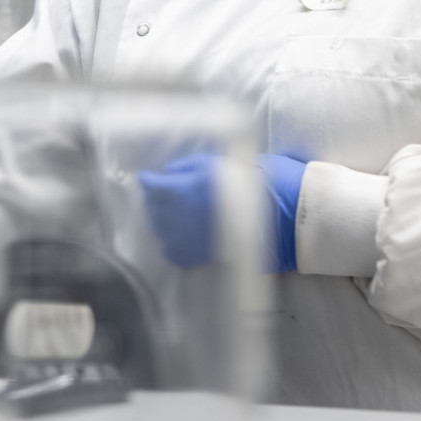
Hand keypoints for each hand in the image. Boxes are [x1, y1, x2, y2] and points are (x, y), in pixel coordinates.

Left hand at [137, 152, 306, 272]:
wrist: (272, 215)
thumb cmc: (247, 182)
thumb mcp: (215, 164)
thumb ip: (186, 167)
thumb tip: (166, 173)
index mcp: (182, 190)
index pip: (152, 186)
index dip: (149, 181)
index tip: (148, 179)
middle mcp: (178, 215)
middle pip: (153, 209)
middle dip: (156, 200)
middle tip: (164, 194)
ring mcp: (186, 238)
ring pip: (160, 231)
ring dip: (163, 221)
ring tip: (175, 214)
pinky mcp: (197, 256)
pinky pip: (172, 253)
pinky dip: (172, 244)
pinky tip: (182, 236)